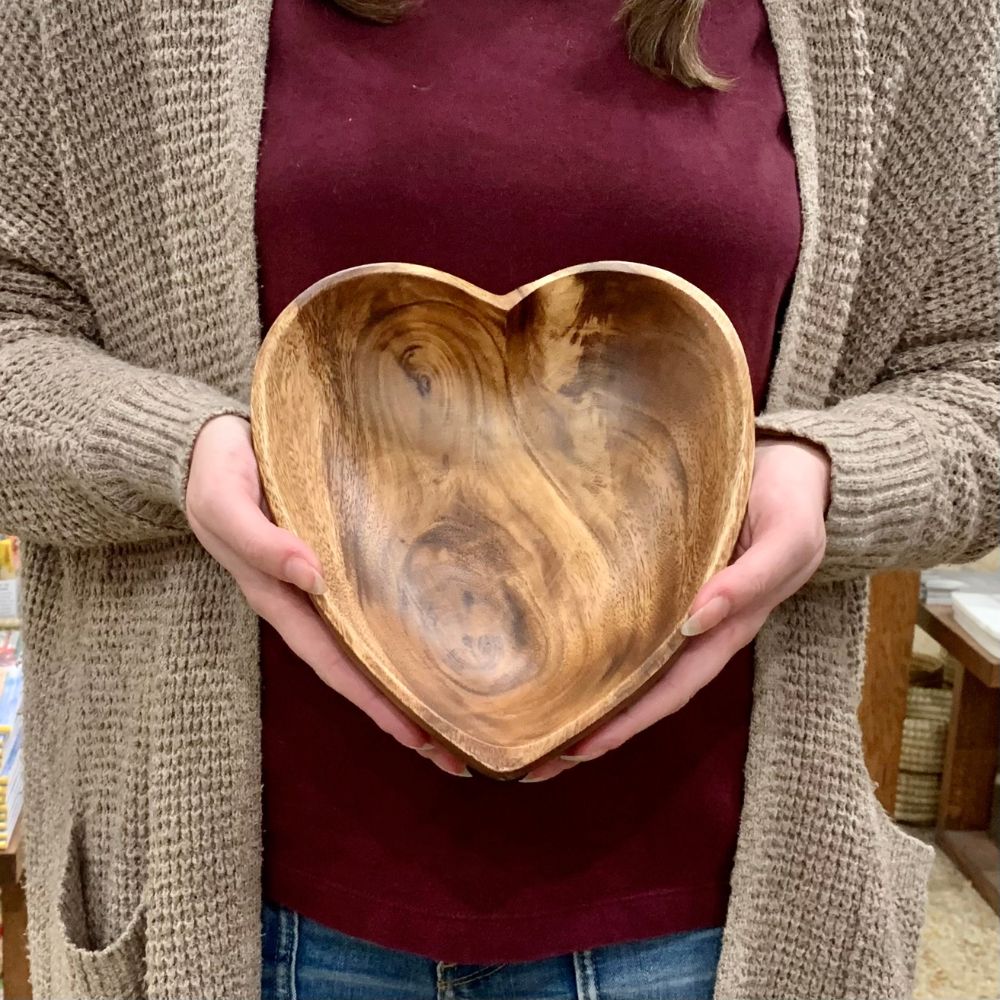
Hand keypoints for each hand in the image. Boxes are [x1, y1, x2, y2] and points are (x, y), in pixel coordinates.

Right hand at [185, 415, 469, 776]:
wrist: (214, 443)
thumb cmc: (216, 476)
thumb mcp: (224, 507)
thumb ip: (261, 543)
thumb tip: (312, 576)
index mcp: (280, 601)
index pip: (334, 663)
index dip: (373, 700)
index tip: (416, 735)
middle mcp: (308, 601)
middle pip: (360, 666)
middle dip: (402, 708)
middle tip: (455, 749)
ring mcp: (327, 582)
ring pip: (373, 640)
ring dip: (411, 677)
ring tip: (460, 711)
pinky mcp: (343, 555)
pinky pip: (378, 599)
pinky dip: (406, 626)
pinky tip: (440, 637)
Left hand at [521, 436, 830, 781]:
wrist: (793, 458)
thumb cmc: (793, 502)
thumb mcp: (788, 540)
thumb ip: (751, 581)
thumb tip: (697, 620)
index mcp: (725, 631)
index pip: (669, 690)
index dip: (627, 723)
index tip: (577, 749)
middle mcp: (693, 626)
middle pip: (639, 687)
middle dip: (592, 724)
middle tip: (532, 755)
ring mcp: (672, 600)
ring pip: (624, 656)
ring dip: (583, 689)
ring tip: (529, 715)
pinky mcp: (655, 570)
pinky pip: (619, 611)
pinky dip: (589, 636)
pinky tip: (550, 641)